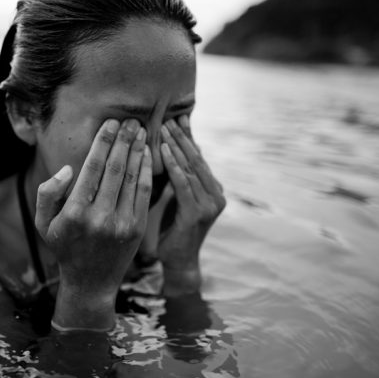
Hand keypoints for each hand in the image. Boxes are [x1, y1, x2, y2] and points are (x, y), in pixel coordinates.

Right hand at [35, 118, 152, 329]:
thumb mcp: (44, 223)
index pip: (91, 168)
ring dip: (137, 151)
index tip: (110, 123)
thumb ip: (48, 193)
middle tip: (130, 120)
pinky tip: (147, 154)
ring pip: (132, 178)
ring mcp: (121, 224)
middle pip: (115, 168)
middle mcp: (99, 218)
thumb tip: (68, 169)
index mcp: (74, 213)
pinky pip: (143, 193)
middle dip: (123, 140)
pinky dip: (147, 171)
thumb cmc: (65, 247)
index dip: (103, 142)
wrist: (91, 282)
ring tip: (141, 131)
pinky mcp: (137, 229)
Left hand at [158, 115, 225, 293]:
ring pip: (190, 168)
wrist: (177, 261)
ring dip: (175, 146)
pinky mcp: (199, 213)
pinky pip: (184, 184)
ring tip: (162, 128)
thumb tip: (167, 147)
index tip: (176, 116)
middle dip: (181, 137)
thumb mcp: (174, 197)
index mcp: (213, 188)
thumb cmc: (171, 229)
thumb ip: (176, 176)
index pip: (199, 157)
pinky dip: (173, 165)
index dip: (188, 136)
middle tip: (167, 117)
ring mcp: (210, 204)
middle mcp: (216, 194)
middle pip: (196, 158)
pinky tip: (162, 151)